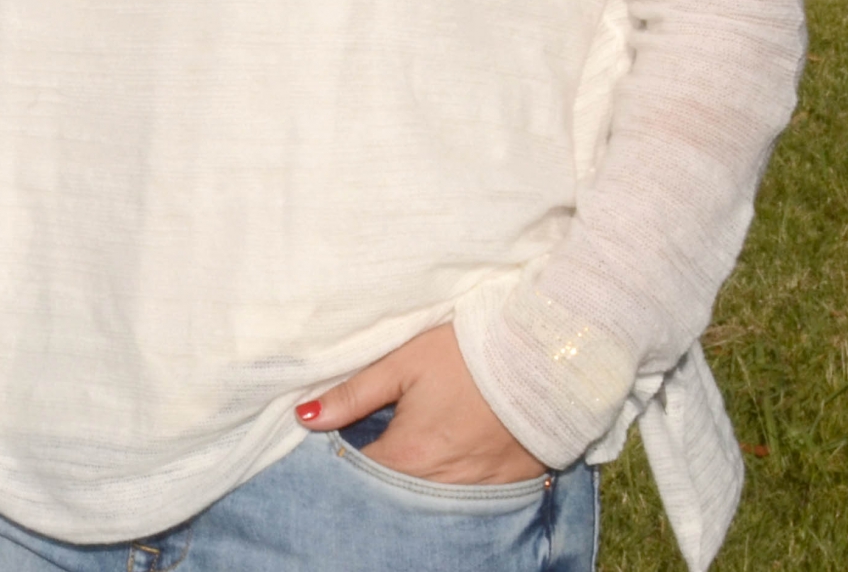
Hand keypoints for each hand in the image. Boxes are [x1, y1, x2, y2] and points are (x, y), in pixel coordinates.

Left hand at [296, 323, 545, 484]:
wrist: (543, 355)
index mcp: (410, 454)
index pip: (360, 473)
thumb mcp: (401, 363)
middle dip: (380, 467)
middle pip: (395, 488)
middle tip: (381, 431)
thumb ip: (351, 394)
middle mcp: (443, 482)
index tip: (342, 432)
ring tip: (418, 435)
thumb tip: (304, 417)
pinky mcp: (512, 483)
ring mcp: (480, 487)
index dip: (345, 453)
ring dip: (418, 474)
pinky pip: (471, 493)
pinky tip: (454, 447)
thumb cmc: (467, 353)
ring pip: (431, 494)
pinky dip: (456, 477)